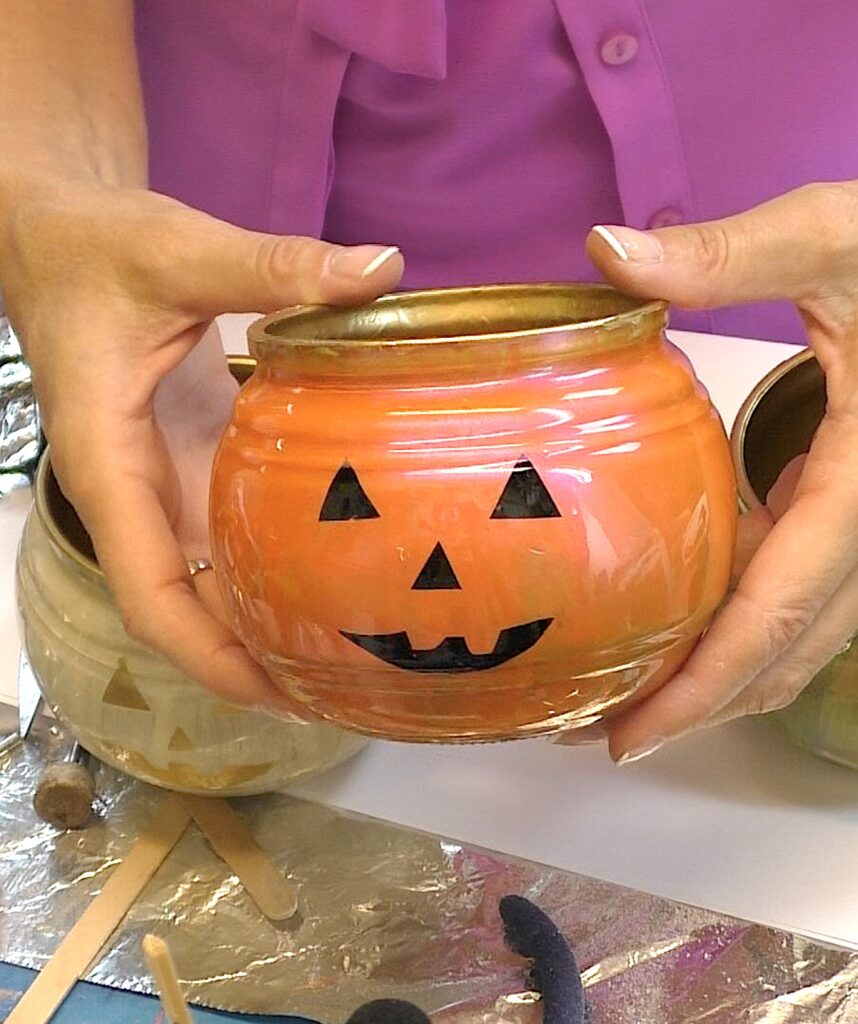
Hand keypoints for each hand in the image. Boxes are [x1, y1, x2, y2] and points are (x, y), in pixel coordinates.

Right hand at [0, 180, 402, 710]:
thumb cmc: (94, 249)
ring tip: (344, 656)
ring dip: (261, 624)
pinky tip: (326, 575)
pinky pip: (223, 535)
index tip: (278, 693)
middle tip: (340, 692)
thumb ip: (274, 265)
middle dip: (247, 661)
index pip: (148, 591)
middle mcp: (132, 492)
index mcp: (109, 464)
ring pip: (203, 582)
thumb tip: (382, 268)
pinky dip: (266, 566)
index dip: (208, 654)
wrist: (56, 236)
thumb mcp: (179, 251)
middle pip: (181, 610)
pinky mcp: (187, 462)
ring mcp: (160, 483)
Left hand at [584, 183, 857, 762]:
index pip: (780, 611)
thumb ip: (733, 253)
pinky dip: (741, 618)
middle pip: (786, 650)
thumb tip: (605, 253)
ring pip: (800, 634)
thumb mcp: (841, 239)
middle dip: (698, 703)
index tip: (631, 735)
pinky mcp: (856, 512)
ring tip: (629, 687)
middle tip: (602, 730)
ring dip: (719, 673)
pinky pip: (801, 590)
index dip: (705, 685)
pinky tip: (681, 608)